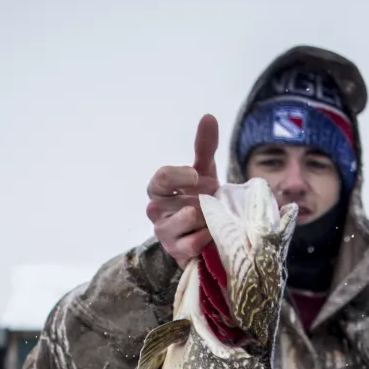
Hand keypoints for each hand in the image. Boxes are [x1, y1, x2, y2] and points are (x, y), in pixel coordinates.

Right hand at [146, 114, 219, 266]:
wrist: (211, 233)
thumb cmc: (203, 199)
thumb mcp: (205, 172)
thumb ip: (204, 147)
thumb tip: (208, 116)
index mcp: (158, 189)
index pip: (160, 179)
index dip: (179, 176)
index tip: (196, 175)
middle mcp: (155, 210)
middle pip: (171, 202)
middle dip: (199, 199)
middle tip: (211, 200)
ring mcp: (163, 233)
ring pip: (186, 219)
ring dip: (206, 218)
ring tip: (213, 218)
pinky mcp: (174, 252)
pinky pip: (192, 242)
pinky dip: (207, 237)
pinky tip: (211, 235)